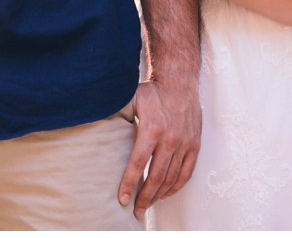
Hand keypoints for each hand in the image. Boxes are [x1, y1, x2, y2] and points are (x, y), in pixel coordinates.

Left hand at [119, 80, 200, 214]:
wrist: (180, 82)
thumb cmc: (153, 92)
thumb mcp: (132, 101)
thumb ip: (120, 118)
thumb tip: (97, 126)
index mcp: (151, 129)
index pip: (137, 164)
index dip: (129, 184)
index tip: (122, 198)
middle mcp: (169, 139)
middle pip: (155, 177)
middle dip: (144, 197)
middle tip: (135, 210)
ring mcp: (184, 144)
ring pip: (171, 178)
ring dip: (159, 195)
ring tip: (148, 204)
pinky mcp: (194, 145)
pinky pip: (186, 172)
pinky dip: (176, 186)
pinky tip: (165, 194)